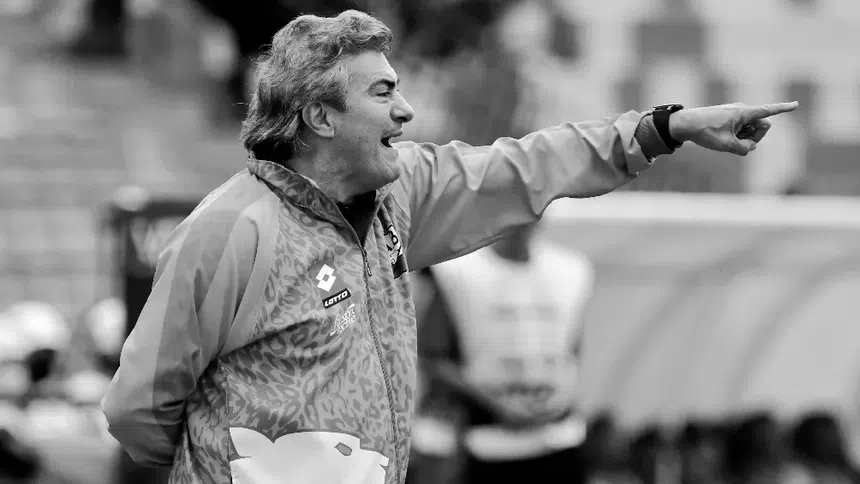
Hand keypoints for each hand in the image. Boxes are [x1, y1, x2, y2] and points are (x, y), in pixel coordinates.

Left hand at [669, 101, 798, 155]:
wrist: (684, 124)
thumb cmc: (705, 132)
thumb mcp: (727, 145)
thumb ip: (745, 148)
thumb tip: (751, 147)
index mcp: (744, 112)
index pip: (768, 110)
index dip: (783, 108)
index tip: (797, 104)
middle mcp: (742, 110)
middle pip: (762, 126)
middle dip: (755, 137)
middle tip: (736, 141)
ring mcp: (735, 114)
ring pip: (750, 129)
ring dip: (743, 138)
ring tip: (724, 138)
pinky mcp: (729, 118)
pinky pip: (740, 130)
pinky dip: (735, 137)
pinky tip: (721, 137)